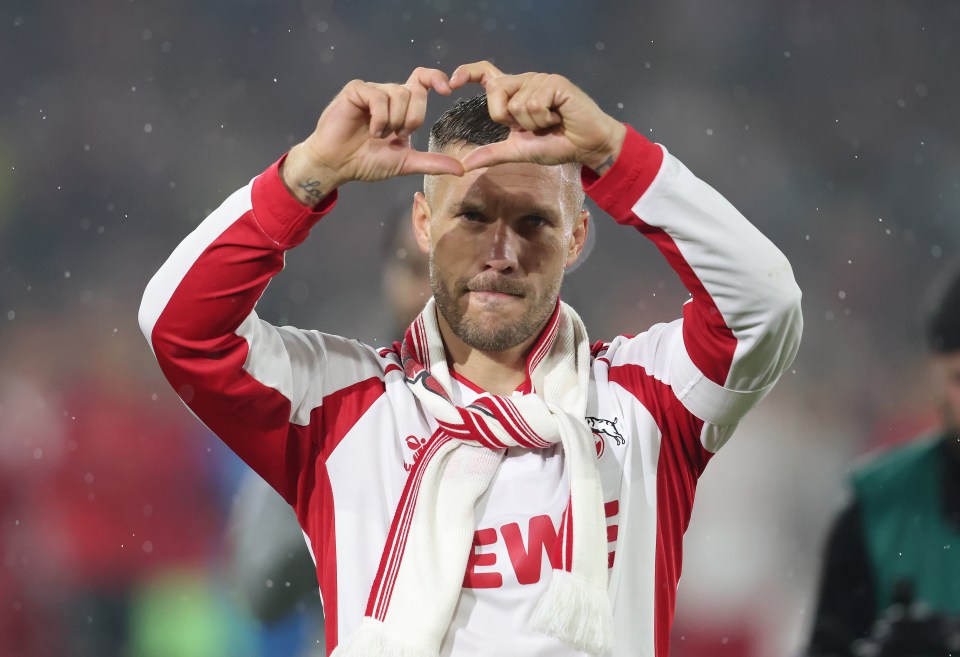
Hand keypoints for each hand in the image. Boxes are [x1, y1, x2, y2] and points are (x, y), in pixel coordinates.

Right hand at [282, 68, 463, 205]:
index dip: (436, 78)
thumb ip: (433, 163)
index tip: (448, 90)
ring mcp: (372, 90)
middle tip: (397, 135)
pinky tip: (371, 130)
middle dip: (412, 119)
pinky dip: (379, 118)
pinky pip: (378, 96)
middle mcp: (389, 94)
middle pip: (415, 91)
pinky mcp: (356, 90)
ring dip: (393, 122)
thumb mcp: (406, 162)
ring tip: (378, 135)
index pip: (423, 80)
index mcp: (402, 106)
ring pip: (399, 94)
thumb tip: (462, 170)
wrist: (338, 165)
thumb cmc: (368, 161)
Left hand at [448, 61, 626, 172]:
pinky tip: (558, 118)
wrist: (586, 146)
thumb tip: (465, 165)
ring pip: (516, 103)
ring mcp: (540, 80)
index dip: (468, 73)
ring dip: (532, 123)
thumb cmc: (556, 145)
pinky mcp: (555, 83)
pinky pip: (533, 103)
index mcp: (515, 93)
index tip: (451, 82)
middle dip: (507, 117)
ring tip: (550, 123)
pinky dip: (544, 118)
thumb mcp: (518, 151)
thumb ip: (492, 154)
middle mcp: (525, 81)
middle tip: (532, 126)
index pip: (487, 74)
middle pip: (495, 91)